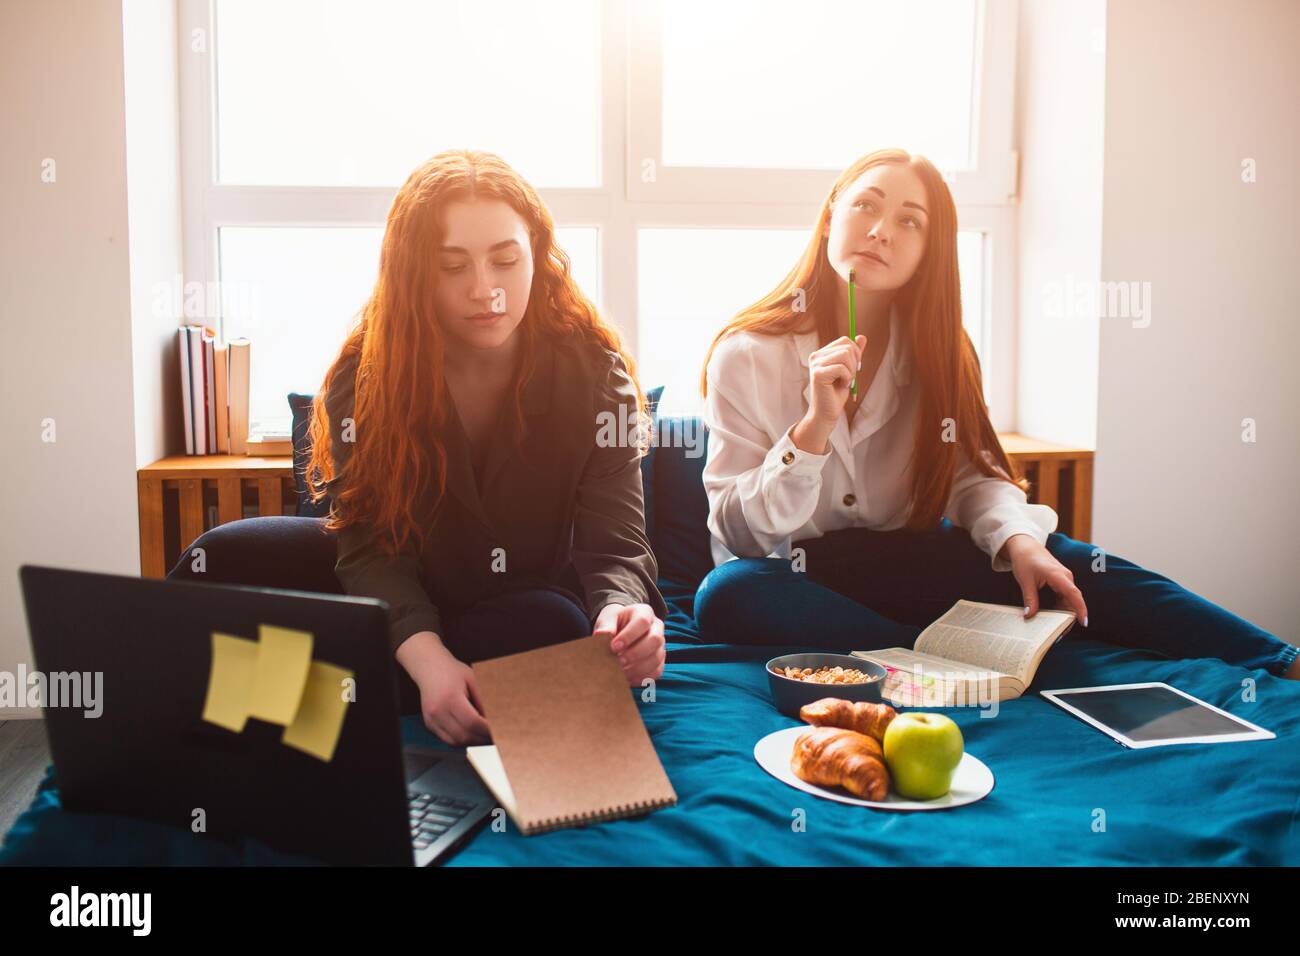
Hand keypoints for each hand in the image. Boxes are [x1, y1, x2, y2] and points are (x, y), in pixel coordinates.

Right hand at [396, 631, 490, 746]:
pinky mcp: (429, 724)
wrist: (429, 667)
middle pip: (464, 735)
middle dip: (482, 738)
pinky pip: (447, 740)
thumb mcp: (472, 680)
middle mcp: (438, 711)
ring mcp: (431, 719)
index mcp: (450, 698)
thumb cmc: (451, 671)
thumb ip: (482, 700)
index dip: (487, 730)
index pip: (472, 722)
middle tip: (494, 736)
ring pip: (456, 742)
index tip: (498, 730)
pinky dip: (461, 740)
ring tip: (484, 736)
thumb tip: (494, 719)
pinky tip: (470, 733)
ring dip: (472, 741)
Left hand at [592, 602, 665, 685]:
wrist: (620, 631)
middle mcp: (657, 627)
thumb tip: (600, 635)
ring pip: (657, 658)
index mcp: (645, 612)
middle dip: (636, 653)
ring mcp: (660, 645)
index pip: (643, 622)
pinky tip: (626, 678)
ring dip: (637, 668)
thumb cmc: (614, 623)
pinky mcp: (659, 661)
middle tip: (618, 661)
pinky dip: (641, 677)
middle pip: (655, 640)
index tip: (614, 647)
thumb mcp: (608, 619)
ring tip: (620, 672)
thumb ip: (606, 626)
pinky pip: (656, 672)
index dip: (629, 636)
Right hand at [804, 335, 866, 428]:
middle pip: (847, 346)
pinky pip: (842, 368)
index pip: (845, 340)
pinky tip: (842, 386)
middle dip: (855, 362)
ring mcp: (815, 364)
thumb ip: (854, 354)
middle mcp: (816, 356)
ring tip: (845, 382)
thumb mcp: (849, 370)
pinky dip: (847, 378)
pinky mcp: (818, 374)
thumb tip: (862, 337)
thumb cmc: (836, 393)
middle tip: (850, 377)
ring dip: (851, 371)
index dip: (856, 353)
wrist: (827, 413)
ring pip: (845, 355)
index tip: (854, 368)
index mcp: (822, 353)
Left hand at [1000, 534, 1088, 625]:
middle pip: (1073, 601)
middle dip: (1069, 618)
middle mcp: (1066, 577)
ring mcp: (1064, 580)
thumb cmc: (1025, 560)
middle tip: (1060, 634)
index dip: (1080, 609)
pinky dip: (1060, 608)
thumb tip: (1030, 616)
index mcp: (1059, 575)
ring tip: (1056, 630)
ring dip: (1065, 614)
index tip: (1083, 622)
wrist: (1025, 546)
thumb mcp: (1025, 580)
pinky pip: (1064, 597)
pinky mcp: (1061, 582)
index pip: (1074, 594)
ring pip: (1069, 600)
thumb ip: (1029, 598)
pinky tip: (1054, 618)